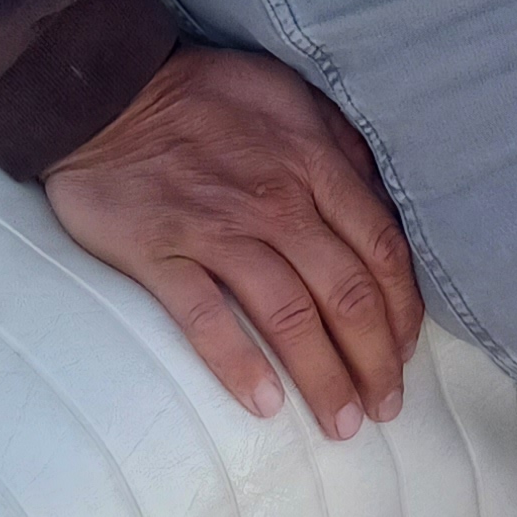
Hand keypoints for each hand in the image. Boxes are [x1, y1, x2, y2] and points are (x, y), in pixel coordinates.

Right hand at [43, 41, 425, 439]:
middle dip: (376, 360)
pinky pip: (206, 319)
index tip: (408, 352)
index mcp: (313, 164)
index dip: (403, 310)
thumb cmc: (206, 96)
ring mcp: (217, 230)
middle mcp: (276, 202)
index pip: (381, 249)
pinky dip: (238, 365)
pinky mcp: (162, 254)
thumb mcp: (290, 97)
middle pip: (346, 293)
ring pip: (289, 315)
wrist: (108, 91)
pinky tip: (264, 405)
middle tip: (386, 407)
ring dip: (323, 377)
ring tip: (342, 425)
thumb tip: (381, 194)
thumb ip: (339, 144)